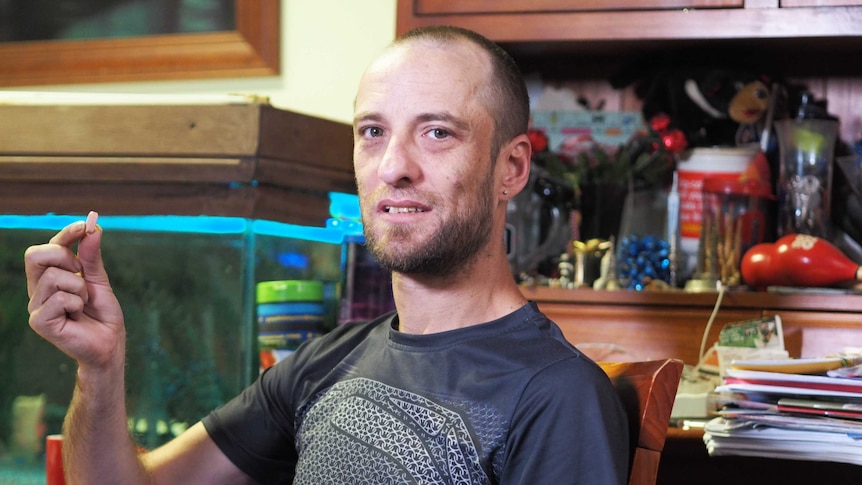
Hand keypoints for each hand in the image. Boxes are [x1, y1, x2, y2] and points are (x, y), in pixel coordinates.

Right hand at [24, 214, 124, 369]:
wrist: (109, 343)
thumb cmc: (102, 313)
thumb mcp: (99, 279)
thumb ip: (92, 256)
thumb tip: (92, 226)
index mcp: (49, 277)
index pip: (47, 247)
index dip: (66, 233)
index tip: (86, 226)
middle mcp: (38, 289)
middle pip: (36, 254)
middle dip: (67, 258)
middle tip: (83, 275)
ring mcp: (36, 306)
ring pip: (54, 276)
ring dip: (80, 288)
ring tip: (83, 303)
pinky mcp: (40, 321)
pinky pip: (59, 298)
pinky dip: (77, 303)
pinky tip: (77, 315)